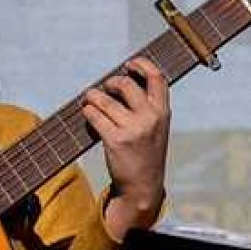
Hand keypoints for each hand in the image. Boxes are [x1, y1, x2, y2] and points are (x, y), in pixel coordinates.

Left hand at [81, 57, 170, 238]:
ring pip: (105, 100)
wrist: (143, 185)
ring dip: (92, 97)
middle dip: (110, 83)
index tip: (129, 64)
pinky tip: (87, 113)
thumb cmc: (146, 154)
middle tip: (104, 88)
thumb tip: (123, 82)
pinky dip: (88, 112)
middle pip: (126, 84)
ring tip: (89, 99)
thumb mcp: (157, 128)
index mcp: (163, 112)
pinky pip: (95, 116)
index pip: (157, 78)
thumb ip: (148, 107)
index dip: (141, 65)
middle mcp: (150, 118)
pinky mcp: (115, 140)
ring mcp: (133, 129)